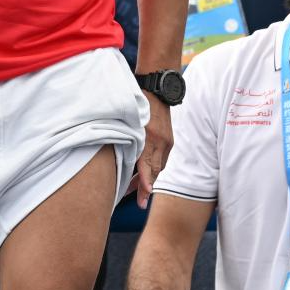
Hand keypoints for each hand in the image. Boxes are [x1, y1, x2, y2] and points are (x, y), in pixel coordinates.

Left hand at [136, 94, 172, 208]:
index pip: (149, 164)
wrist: (157, 87)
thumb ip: (127, 137)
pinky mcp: (169, 139)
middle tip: (139, 202)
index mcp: (150, 136)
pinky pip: (162, 158)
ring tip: (137, 189)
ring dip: (149, 178)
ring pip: (159, 166)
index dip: (146, 181)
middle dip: (146, 186)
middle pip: (155, 170)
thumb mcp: (130, 118)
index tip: (145, 195)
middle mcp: (161, 141)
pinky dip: (154, 168)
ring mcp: (167, 140)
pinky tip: (145, 173)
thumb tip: (120, 153)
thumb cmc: (138, 100)